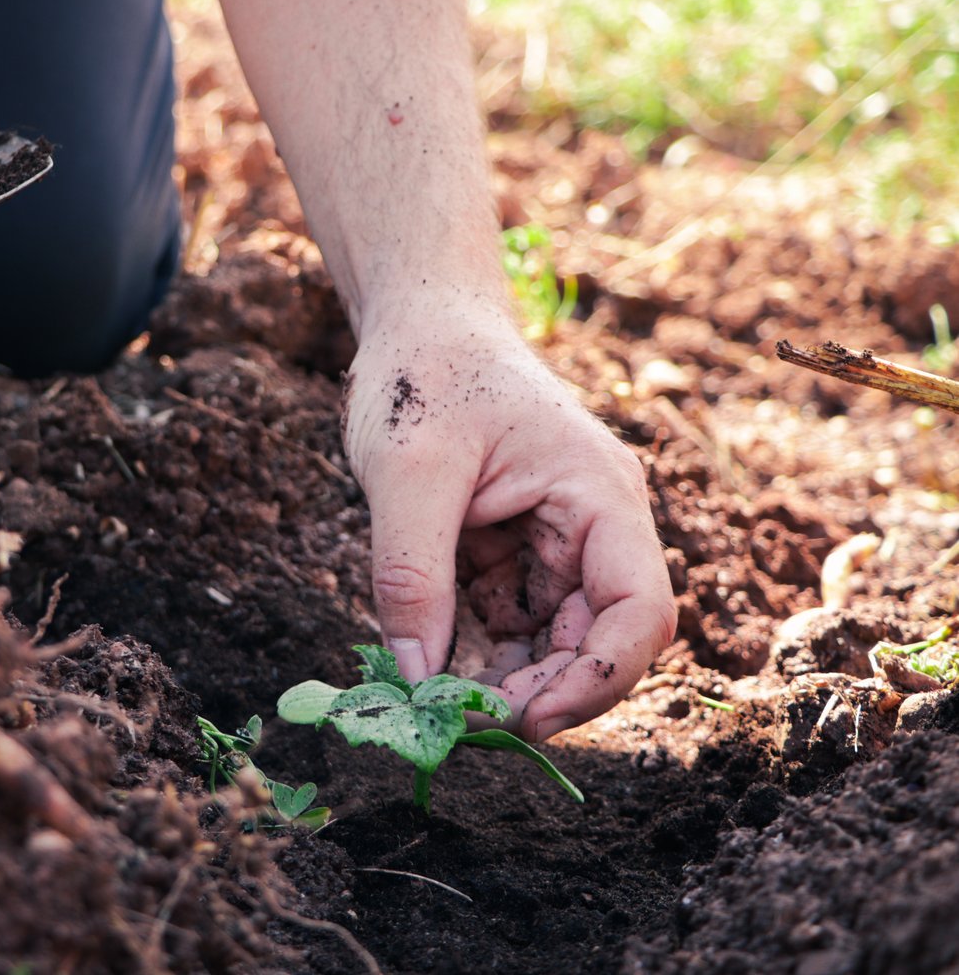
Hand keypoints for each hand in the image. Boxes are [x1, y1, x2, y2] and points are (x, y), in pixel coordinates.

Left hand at [341, 309, 674, 741]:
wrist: (416, 323)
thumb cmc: (422, 377)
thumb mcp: (407, 474)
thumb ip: (410, 576)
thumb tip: (417, 679)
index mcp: (598, 495)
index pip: (637, 611)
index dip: (593, 679)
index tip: (523, 719)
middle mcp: (592, 525)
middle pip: (594, 638)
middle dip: (537, 687)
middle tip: (462, 720)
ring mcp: (553, 540)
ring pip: (548, 638)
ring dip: (502, 675)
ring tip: (440, 698)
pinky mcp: (513, 550)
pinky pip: (506, 619)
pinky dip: (472, 647)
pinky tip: (429, 660)